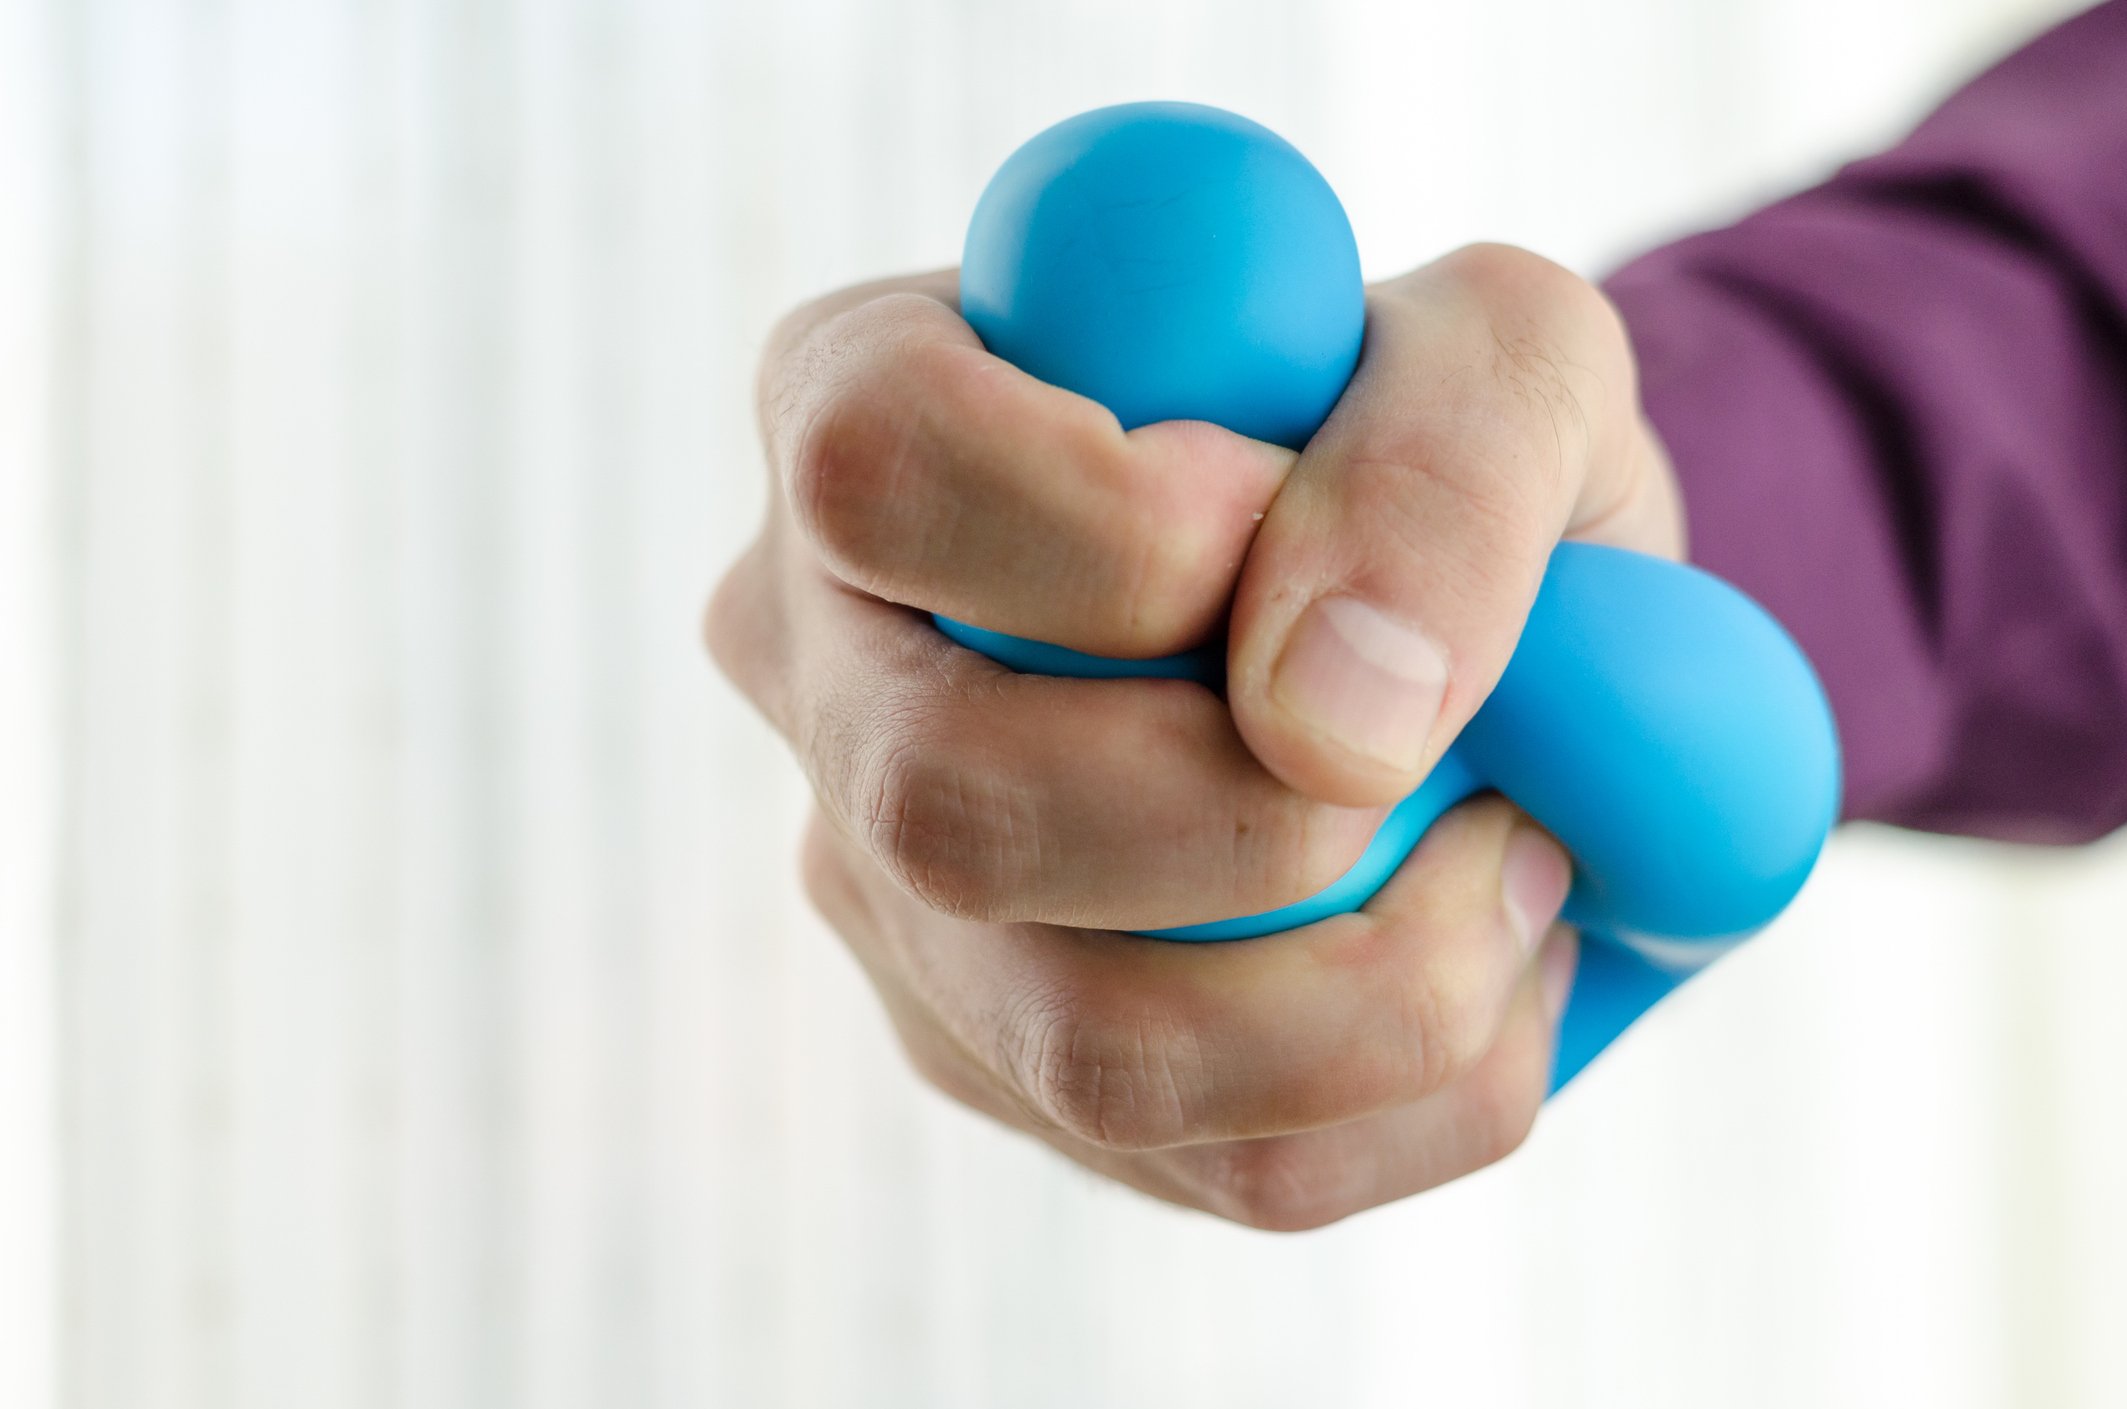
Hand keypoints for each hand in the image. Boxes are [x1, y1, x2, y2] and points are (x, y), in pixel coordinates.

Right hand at [709, 245, 1680, 1227]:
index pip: (880, 468)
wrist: (1452, 626)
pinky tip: (1483, 962)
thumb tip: (1331, 727)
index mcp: (867, 416)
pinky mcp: (1008, 1059)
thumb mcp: (1509, 355)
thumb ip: (1444, 461)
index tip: (1296, 522)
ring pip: (1079, 1047)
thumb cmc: (1439, 454)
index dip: (1118, 528)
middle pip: (940, 802)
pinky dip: (1420, 1091)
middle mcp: (830, 670)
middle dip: (1260, 815)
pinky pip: (1214, 1164)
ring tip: (1520, 862)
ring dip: (1379, 991)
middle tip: (1459, 760)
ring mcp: (894, 892)